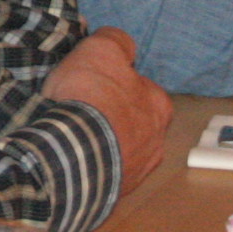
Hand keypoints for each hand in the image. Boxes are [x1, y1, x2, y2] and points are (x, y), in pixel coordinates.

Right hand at [41, 27, 171, 193]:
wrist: (73, 152)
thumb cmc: (92, 97)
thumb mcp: (101, 50)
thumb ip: (115, 40)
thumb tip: (121, 43)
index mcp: (158, 106)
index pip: (142, 89)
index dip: (117, 83)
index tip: (94, 84)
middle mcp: (156, 141)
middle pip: (134, 122)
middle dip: (112, 117)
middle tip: (83, 110)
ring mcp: (136, 170)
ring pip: (120, 149)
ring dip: (102, 142)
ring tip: (74, 135)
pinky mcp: (114, 191)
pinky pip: (104, 172)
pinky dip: (92, 164)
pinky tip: (73, 156)